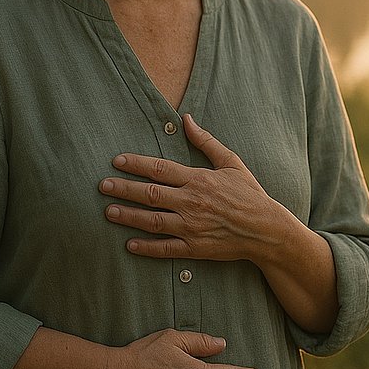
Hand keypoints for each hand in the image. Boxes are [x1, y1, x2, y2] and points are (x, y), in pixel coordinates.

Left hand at [99, 114, 282, 262]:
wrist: (266, 229)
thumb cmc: (249, 194)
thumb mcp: (231, 163)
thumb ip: (206, 142)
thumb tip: (186, 119)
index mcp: (198, 180)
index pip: (160, 169)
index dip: (136, 164)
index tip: (117, 161)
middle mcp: (191, 202)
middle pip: (150, 194)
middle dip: (124, 189)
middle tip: (102, 185)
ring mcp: (192, 227)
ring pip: (152, 221)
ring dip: (128, 216)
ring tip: (108, 211)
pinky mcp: (195, 248)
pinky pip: (166, 248)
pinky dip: (147, 247)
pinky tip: (129, 245)